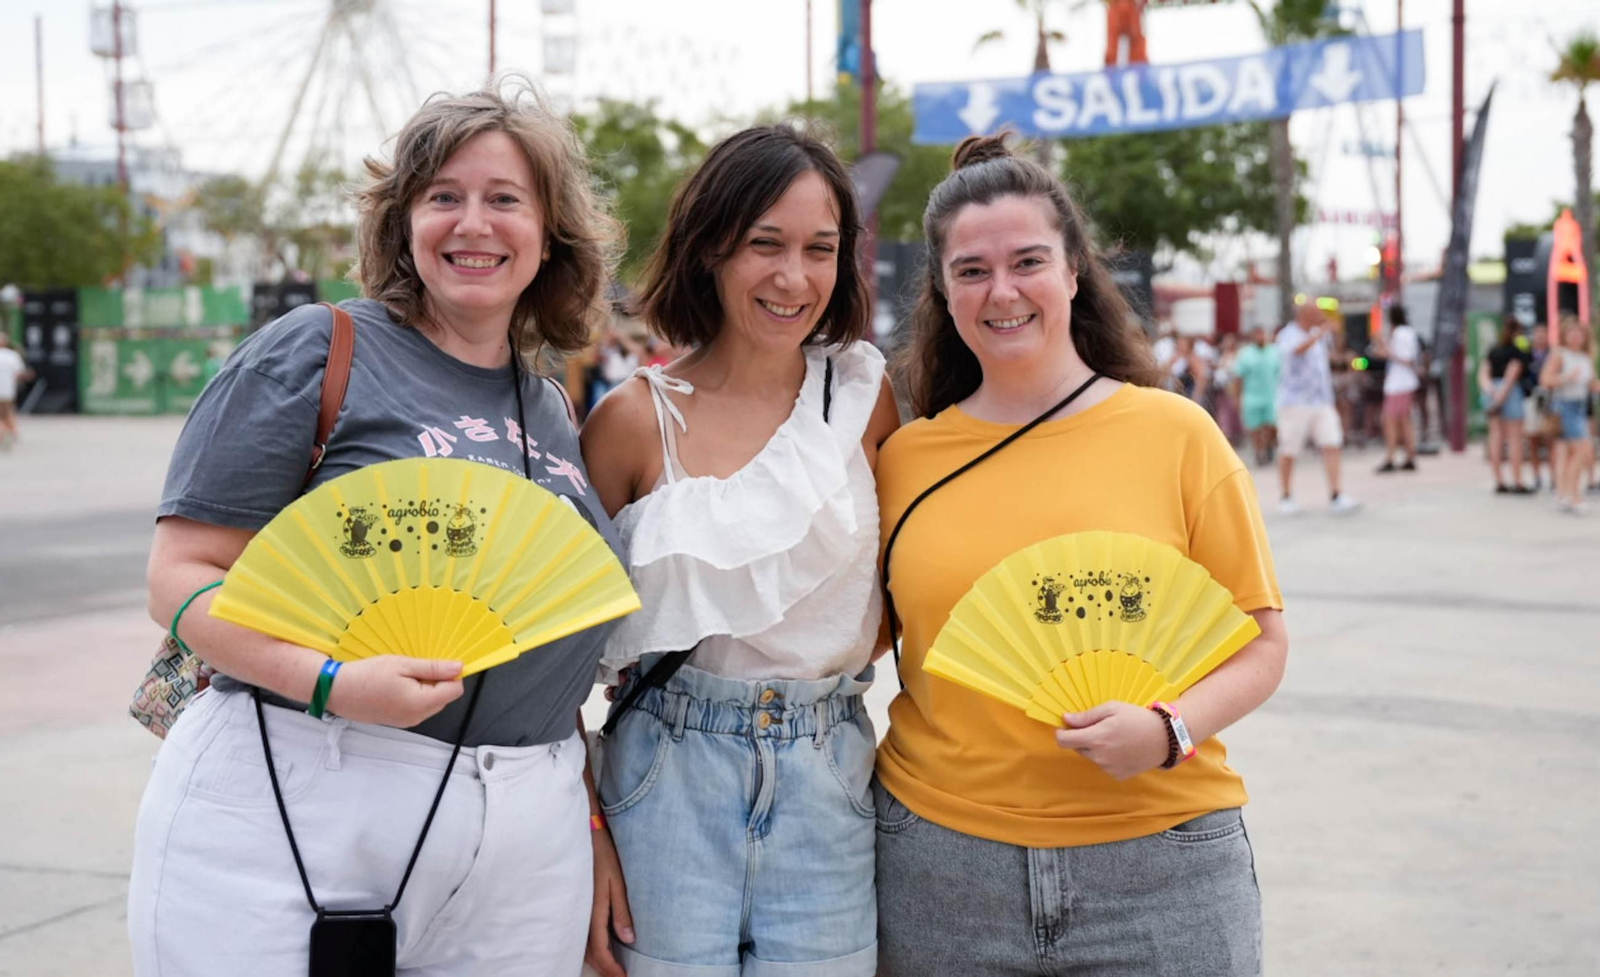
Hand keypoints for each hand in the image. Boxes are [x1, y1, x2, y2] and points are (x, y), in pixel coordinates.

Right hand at [323, 656, 463, 726]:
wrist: (336, 691)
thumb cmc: (366, 676)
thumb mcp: (402, 664)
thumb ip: (433, 668)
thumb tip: (458, 668)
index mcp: (420, 703)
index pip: (455, 690)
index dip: (451, 674)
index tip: (438, 662)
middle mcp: (417, 717)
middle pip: (445, 697)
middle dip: (438, 680)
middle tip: (416, 666)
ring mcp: (407, 721)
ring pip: (432, 702)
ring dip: (425, 687)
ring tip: (403, 675)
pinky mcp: (399, 721)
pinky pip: (418, 707)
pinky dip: (415, 694)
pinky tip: (397, 684)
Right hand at [586, 826, 634, 976]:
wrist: (581, 833)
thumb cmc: (602, 854)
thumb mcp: (617, 881)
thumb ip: (621, 911)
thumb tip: (628, 939)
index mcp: (592, 910)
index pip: (600, 950)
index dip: (611, 968)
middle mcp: (578, 914)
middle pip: (588, 953)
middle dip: (603, 968)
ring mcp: (572, 909)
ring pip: (580, 945)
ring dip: (595, 959)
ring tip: (610, 967)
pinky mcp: (571, 903)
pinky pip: (577, 933)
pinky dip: (587, 946)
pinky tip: (597, 946)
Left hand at [1054, 701, 1170, 780]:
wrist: (1164, 738)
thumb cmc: (1137, 718)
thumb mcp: (1112, 708)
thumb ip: (1086, 716)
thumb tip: (1066, 719)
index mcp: (1096, 738)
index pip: (1063, 741)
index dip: (1062, 733)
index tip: (1067, 727)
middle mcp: (1099, 757)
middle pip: (1077, 748)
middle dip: (1082, 738)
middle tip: (1100, 728)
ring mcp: (1108, 768)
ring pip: (1091, 756)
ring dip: (1096, 748)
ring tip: (1115, 737)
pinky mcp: (1117, 775)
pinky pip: (1104, 765)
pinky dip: (1108, 757)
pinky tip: (1122, 748)